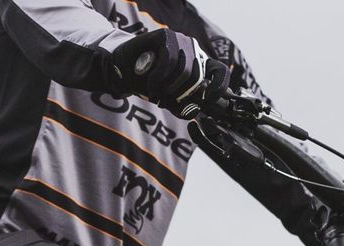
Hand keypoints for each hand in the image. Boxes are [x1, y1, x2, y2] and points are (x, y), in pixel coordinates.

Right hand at [113, 29, 228, 115]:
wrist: (123, 70)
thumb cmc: (148, 83)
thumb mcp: (168, 97)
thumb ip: (183, 105)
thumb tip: (195, 112)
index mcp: (200, 65)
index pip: (220, 73)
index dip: (219, 88)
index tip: (207, 101)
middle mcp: (194, 51)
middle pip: (197, 78)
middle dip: (180, 95)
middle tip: (164, 101)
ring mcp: (181, 41)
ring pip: (184, 71)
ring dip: (167, 89)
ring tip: (155, 92)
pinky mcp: (167, 36)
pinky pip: (169, 61)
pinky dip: (159, 78)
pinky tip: (151, 84)